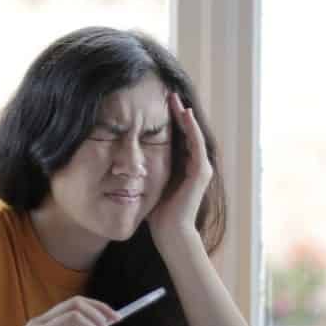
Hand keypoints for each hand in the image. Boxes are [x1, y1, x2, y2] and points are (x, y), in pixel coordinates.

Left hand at [146, 92, 212, 243]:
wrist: (170, 232)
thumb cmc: (158, 213)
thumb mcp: (148, 183)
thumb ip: (143, 170)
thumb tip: (124, 160)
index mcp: (182, 166)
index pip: (176, 137)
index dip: (168, 120)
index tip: (156, 103)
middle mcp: (194, 164)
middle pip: (186, 131)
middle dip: (177, 113)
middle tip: (168, 94)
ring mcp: (201, 167)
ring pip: (193, 134)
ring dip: (185, 115)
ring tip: (175, 99)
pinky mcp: (202, 172)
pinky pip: (196, 144)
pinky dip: (191, 128)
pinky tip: (184, 114)